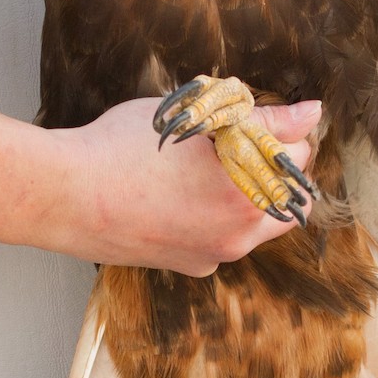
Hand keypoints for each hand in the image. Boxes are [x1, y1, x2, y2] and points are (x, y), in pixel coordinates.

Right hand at [53, 97, 320, 273]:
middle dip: (279, 168)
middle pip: (292, 197)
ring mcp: (216, 252)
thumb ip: (261, 117)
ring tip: (215, 168)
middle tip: (248, 142)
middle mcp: (241, 229)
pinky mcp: (192, 265)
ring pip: (261, 224)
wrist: (65, 195)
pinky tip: (186, 197)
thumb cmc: (122, 147)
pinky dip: (220, 219)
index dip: (283, 128)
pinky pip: (225, 240)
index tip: (263, 118)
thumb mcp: (196, 116)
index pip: (299, 153)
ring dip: (253, 195)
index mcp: (248, 186)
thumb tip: (311, 113)